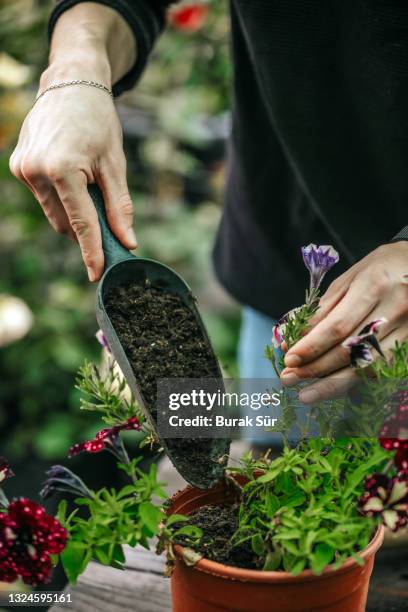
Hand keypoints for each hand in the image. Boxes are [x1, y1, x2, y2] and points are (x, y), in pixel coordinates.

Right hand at [9, 3, 136, 280]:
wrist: (71, 83)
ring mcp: (23, 168)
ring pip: (53, 213)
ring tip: (89, 187)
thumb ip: (120, 206)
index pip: (81, 223)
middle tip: (108, 227)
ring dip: (72, 213)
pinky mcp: (18, 165)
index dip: (91, 251)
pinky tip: (72, 175)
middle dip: (85, 231)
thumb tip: (128, 241)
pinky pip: (44, 197)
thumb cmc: (98, 121)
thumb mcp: (115, 164)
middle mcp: (36, 170)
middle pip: (65, 223)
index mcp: (63, 168)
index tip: (97, 274)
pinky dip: (61, 197)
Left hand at [281, 242, 407, 402]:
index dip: (312, 346)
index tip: (289, 359)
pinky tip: (333, 388)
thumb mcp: (348, 279)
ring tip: (307, 395)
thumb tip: (291, 338)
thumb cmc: (379, 269)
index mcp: (374, 286)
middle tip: (289, 379)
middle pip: (351, 350)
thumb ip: (322, 309)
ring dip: (333, 384)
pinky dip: (355, 381)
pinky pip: (381, 371)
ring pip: (368, 367)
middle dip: (316, 369)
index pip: (338, 325)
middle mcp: (394, 309)